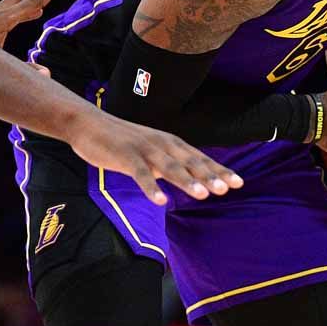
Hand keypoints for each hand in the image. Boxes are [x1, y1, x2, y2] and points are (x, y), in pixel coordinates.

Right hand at [66, 112, 243, 204]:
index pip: (199, 158)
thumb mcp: (151, 150)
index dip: (218, 170)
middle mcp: (161, 144)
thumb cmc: (121, 140)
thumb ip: (169, 163)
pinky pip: (140, 173)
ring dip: (186, 180)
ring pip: (169, 166)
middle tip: (227, 188)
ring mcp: (143, 149)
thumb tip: (190, 178)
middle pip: (189, 162)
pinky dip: (150, 187)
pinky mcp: (125, 156)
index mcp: (169, 143)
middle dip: (209, 175)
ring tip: (203, 194)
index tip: (238, 183)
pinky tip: (160, 201)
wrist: (88, 124)